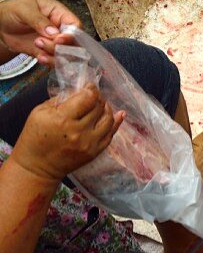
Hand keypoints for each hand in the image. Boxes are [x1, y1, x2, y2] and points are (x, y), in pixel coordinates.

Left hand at [0, 0, 80, 63]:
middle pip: (75, 42)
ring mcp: (55, 42)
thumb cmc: (14, 11)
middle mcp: (61, 29)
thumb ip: (39, 20)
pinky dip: (50, 62)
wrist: (1, 25)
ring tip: (37, 45)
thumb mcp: (24, 10)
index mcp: (59, 14)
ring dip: (55, 56)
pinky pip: (55, 61)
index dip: (71, 34)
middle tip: (42, 42)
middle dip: (62, 47)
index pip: (75, 25)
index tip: (59, 40)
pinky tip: (40, 58)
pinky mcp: (47, 52)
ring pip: (67, 55)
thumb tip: (54, 32)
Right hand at [10, 87, 124, 182]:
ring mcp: (89, 143)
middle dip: (97, 98)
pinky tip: (118, 114)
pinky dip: (116, 122)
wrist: (38, 167)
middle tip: (93, 95)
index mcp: (62, 120)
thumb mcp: (40, 113)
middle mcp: (79, 131)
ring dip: (107, 108)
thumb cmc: (35, 138)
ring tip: (101, 104)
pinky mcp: (95, 152)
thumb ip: (61, 99)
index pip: (87, 98)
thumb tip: (79, 90)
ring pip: (109, 119)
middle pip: (98, 107)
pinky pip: (111, 134)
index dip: (91, 89)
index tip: (90, 86)